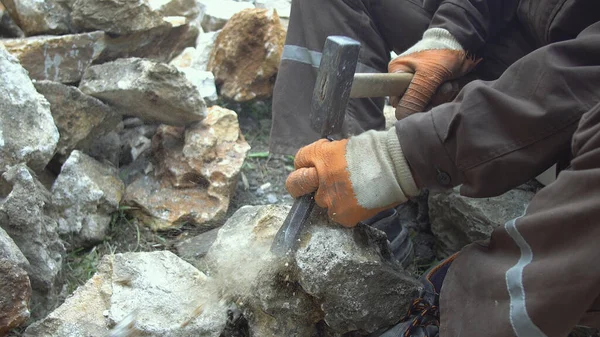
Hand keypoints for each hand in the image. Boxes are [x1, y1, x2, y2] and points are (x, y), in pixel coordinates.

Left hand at [285, 129, 418, 226]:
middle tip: (317, 186)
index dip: (306, 165)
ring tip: (354, 193)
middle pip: (296, 185)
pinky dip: (347, 212)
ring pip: (322, 202)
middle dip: (302, 185)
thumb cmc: (377, 150)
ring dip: (333, 199)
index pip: (299, 160)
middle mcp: (318, 178)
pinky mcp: (341, 215)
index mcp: (319, 155)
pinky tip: (361, 202)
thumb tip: (326, 166)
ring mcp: (329, 199)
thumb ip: (330, 157)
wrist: (397, 165)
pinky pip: (337, 216)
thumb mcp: (346, 145)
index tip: (313, 168)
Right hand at [389, 28, 479, 119]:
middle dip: (430, 100)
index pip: (396, 101)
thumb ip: (415, 96)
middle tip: (443, 88)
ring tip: (449, 84)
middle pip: (412, 104)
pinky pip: (435, 99)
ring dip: (440, 97)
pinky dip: (445, 94)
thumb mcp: (429, 75)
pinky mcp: (431, 85)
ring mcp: (419, 82)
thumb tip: (402, 117)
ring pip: (425, 103)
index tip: (426, 99)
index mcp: (396, 73)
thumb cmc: (443, 52)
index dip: (410, 105)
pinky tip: (451, 84)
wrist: (464, 41)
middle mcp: (404, 79)